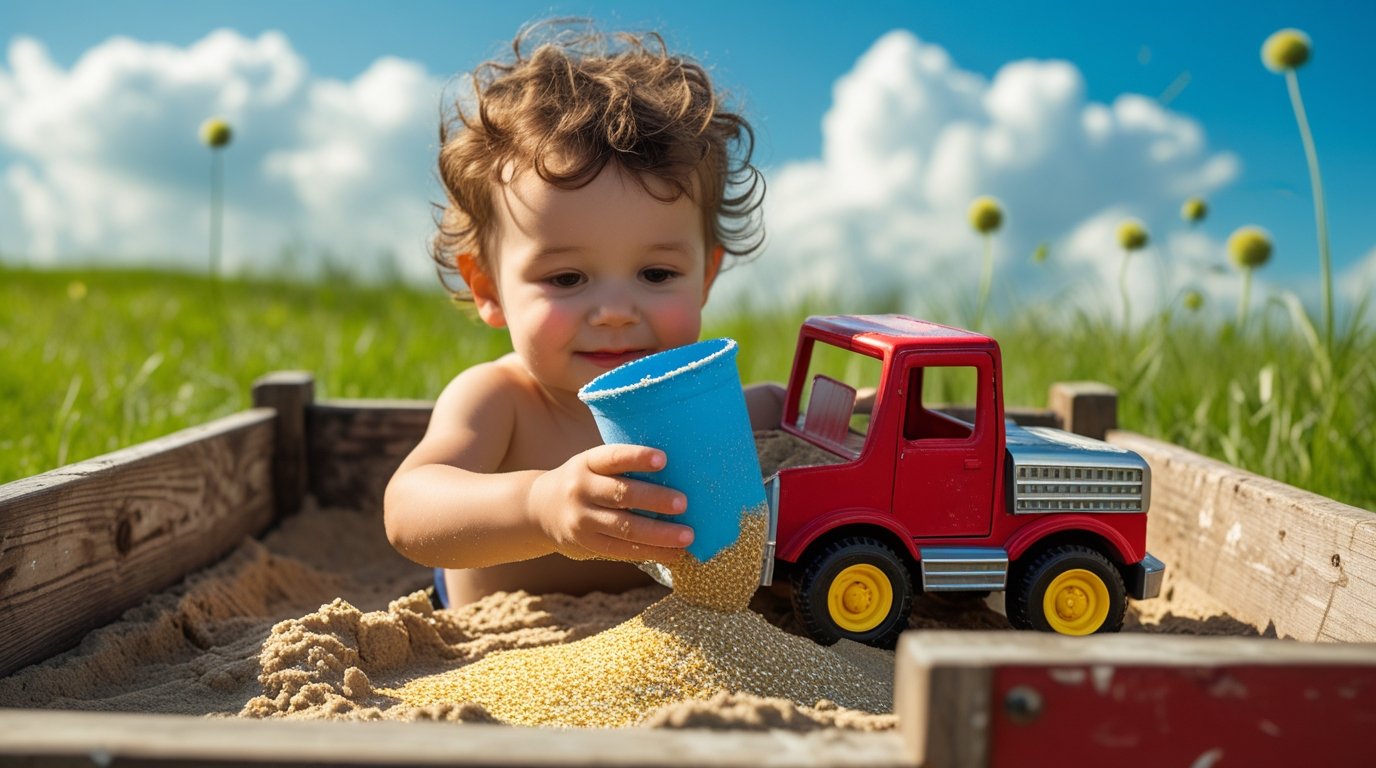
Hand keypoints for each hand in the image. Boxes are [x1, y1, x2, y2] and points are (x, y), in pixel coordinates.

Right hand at [528, 444, 692, 562]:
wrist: (539, 509)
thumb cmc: (585, 482)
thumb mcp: (593, 465)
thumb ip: (623, 468)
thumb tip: (679, 473)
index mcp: (587, 462)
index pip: (613, 457)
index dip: (637, 457)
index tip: (663, 459)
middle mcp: (581, 489)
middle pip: (621, 494)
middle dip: (654, 499)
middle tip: (684, 503)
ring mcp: (581, 518)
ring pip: (624, 527)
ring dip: (659, 533)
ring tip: (688, 536)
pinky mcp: (586, 543)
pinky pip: (621, 550)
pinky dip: (650, 552)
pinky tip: (674, 553)